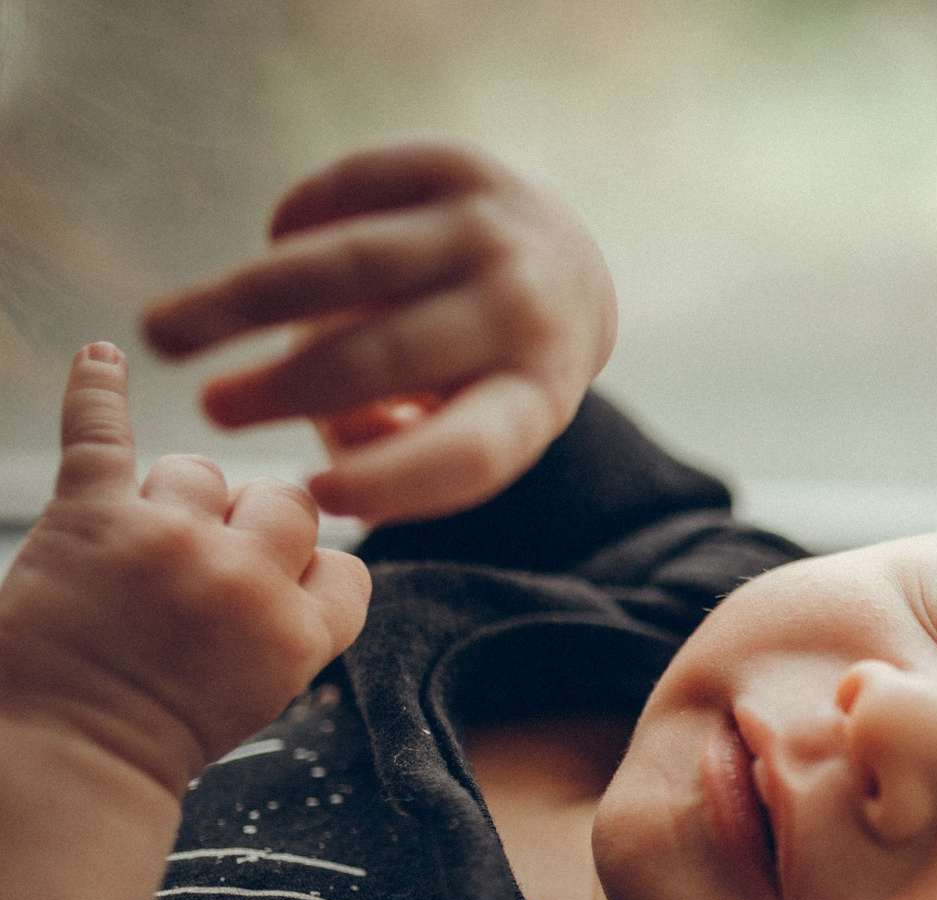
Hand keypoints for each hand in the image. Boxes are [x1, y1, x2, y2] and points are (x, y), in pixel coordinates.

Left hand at [0, 345, 369, 795]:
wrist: (61, 759)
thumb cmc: (150, 739)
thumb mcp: (262, 694)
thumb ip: (292, 626)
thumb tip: (303, 557)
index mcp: (298, 633)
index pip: (343, 565)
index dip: (310, 571)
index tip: (276, 589)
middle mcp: (244, 577)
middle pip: (283, 501)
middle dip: (250, 526)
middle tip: (201, 569)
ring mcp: (169, 540)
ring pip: (200, 472)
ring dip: (175, 498)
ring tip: (137, 546)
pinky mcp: (92, 517)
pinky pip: (100, 432)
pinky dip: (95, 390)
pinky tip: (101, 358)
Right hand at [141, 141, 616, 525]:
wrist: (568, 264)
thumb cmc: (487, 372)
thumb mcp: (470, 424)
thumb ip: (403, 449)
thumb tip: (338, 456)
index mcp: (536, 395)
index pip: (472, 450)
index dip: (395, 477)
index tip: (317, 493)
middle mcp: (524, 311)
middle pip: (388, 356)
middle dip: (286, 389)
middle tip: (213, 412)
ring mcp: (491, 230)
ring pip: (348, 266)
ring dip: (242, 302)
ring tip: (163, 333)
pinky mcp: (455, 163)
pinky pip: (347, 191)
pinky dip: (292, 225)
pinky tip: (271, 253)